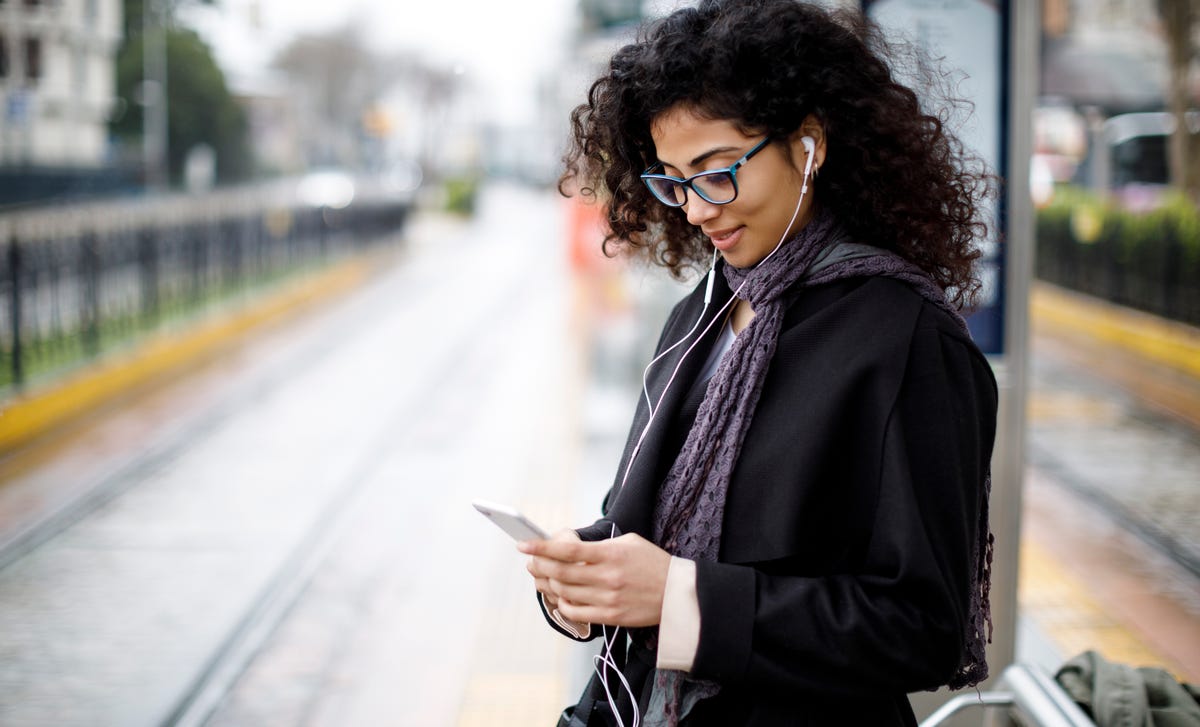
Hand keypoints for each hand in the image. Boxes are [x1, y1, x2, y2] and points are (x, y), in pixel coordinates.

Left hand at [521, 532, 671, 627]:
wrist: (677, 594)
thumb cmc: (653, 564)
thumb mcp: (629, 542)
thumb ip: (600, 544)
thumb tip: (570, 547)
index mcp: (611, 554)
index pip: (567, 550)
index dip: (541, 547)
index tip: (524, 544)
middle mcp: (607, 577)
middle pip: (560, 573)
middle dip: (538, 566)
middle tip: (530, 561)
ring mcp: (607, 599)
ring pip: (564, 592)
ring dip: (547, 584)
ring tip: (542, 577)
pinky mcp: (610, 617)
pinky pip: (575, 612)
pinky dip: (561, 603)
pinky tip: (560, 596)